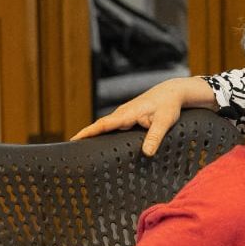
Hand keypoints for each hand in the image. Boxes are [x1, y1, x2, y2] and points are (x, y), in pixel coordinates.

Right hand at [71, 76, 216, 155]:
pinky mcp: (129, 118)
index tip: (73, 141)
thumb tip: (146, 153)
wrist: (173, 92)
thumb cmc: (169, 105)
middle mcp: (122, 114)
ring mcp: (124, 115)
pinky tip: (102, 146)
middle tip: (72, 153)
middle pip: (100, 127)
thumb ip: (155, 136)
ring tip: (82, 153)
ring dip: (94, 136)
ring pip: (106, 127)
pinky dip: (105, 135)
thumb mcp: (165, 121)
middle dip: (85, 137)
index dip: (88, 133)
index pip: (103, 125)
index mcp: (127, 114)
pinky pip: (113, 127)